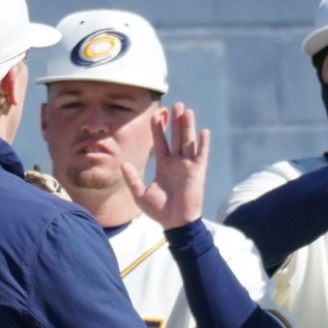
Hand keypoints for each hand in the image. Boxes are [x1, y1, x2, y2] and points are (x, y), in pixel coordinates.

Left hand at [122, 102, 210, 228]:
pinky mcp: (198, 172)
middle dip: (175, 121)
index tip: (156, 114)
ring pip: (188, 141)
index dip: (158, 129)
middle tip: (176, 104)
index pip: (160, 142)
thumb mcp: (140, 193)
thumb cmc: (159, 210)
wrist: (175, 223)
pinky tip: (203, 131)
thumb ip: (133, 178)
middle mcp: (176, 162)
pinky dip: (202, 144)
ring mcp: (188, 166)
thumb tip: (123, 164)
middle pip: (176, 137)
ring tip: (187, 111)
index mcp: (163, 165)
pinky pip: (201, 155)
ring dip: (188, 126)